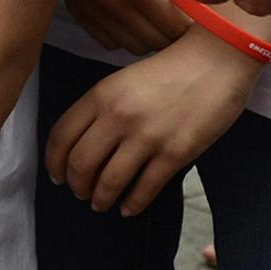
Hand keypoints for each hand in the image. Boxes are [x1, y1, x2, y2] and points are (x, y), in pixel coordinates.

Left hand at [45, 30, 259, 214]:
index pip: (61, 135)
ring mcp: (147, 136)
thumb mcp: (124, 80)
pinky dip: (132, 204)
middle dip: (76, 185)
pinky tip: (128, 208)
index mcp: (101, 94)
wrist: (217, 61)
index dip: (53, 162)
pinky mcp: (175, 154)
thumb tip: (85, 144)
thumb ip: (102, 107)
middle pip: (80, 164)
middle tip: (80, 193)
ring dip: (101, 199)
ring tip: (101, 204)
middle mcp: (119, 116)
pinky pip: (145, 189)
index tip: (56, 175)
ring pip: (109, 182)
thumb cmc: (170, 69)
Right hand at [63, 0, 190, 54]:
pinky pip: (111, 41)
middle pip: (158, 42)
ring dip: (151, 35)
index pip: (178, 29)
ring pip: (135, 46)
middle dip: (174, 32)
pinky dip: (125, 33)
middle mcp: (113, 4)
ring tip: (159, 15)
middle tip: (183, 15)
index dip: (193, 22)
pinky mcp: (79, 12)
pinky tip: (134, 14)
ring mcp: (93, 11)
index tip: (199, 13)